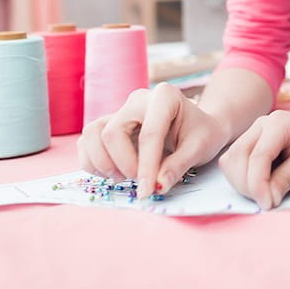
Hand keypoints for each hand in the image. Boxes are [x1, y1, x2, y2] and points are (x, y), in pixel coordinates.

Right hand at [77, 83, 230, 198]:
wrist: (197, 126)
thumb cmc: (201, 134)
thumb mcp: (200, 148)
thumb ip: (178, 166)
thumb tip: (157, 186)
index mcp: (165, 97)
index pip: (149, 134)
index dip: (146, 166)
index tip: (148, 191)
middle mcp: (138, 100)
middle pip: (113, 133)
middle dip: (123, 164)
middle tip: (140, 183)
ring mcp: (120, 110)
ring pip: (93, 133)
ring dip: (102, 162)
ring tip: (123, 178)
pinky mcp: (109, 124)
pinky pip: (87, 140)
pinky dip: (92, 161)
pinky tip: (111, 173)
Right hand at [219, 110, 289, 208]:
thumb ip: (286, 178)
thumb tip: (266, 198)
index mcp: (279, 123)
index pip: (258, 156)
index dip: (258, 184)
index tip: (268, 204)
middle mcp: (261, 124)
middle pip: (238, 157)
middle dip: (248, 185)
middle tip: (268, 202)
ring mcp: (253, 132)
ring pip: (230, 161)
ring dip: (242, 183)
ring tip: (266, 195)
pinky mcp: (249, 143)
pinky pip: (233, 164)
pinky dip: (242, 179)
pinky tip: (261, 187)